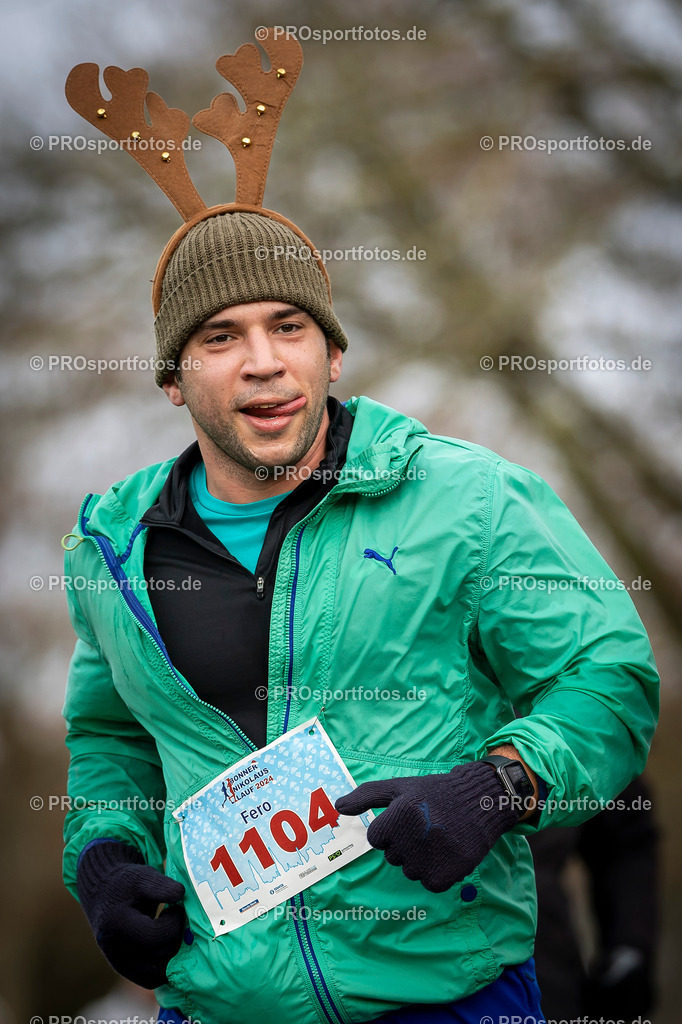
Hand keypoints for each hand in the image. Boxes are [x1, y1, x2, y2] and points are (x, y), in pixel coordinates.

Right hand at [77, 841, 185, 988]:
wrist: (103, 892)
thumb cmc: (125, 883)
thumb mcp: (142, 876)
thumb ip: (161, 885)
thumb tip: (181, 894)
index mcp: (116, 922)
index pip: (153, 935)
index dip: (173, 923)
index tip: (177, 907)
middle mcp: (113, 948)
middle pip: (157, 957)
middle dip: (175, 939)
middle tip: (176, 921)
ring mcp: (117, 962)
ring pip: (155, 974)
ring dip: (171, 956)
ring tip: (170, 933)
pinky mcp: (124, 968)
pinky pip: (149, 978)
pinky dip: (163, 966)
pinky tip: (167, 944)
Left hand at [335, 761, 519, 891]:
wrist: (481, 801)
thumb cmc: (435, 794)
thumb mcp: (400, 787)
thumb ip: (366, 796)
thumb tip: (337, 807)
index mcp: (399, 815)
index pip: (376, 839)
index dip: (391, 828)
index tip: (410, 818)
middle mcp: (413, 838)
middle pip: (392, 856)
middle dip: (405, 844)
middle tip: (427, 826)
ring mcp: (431, 858)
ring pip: (409, 871)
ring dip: (420, 860)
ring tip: (439, 838)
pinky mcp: (448, 874)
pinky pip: (429, 883)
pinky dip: (437, 873)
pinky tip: (448, 852)